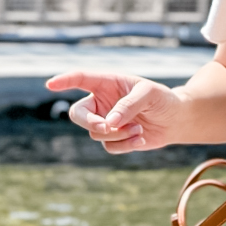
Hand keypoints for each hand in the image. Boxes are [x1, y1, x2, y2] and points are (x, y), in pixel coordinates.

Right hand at [45, 71, 184, 153]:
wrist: (175, 119)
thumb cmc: (162, 99)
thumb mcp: (149, 94)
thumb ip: (128, 105)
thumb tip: (109, 122)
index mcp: (107, 83)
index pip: (80, 79)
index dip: (64, 81)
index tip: (50, 84)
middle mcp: (102, 102)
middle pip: (78, 114)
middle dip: (89, 122)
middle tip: (106, 127)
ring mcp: (106, 121)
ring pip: (96, 133)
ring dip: (117, 134)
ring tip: (138, 129)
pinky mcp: (114, 138)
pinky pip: (109, 146)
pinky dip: (124, 144)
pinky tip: (140, 138)